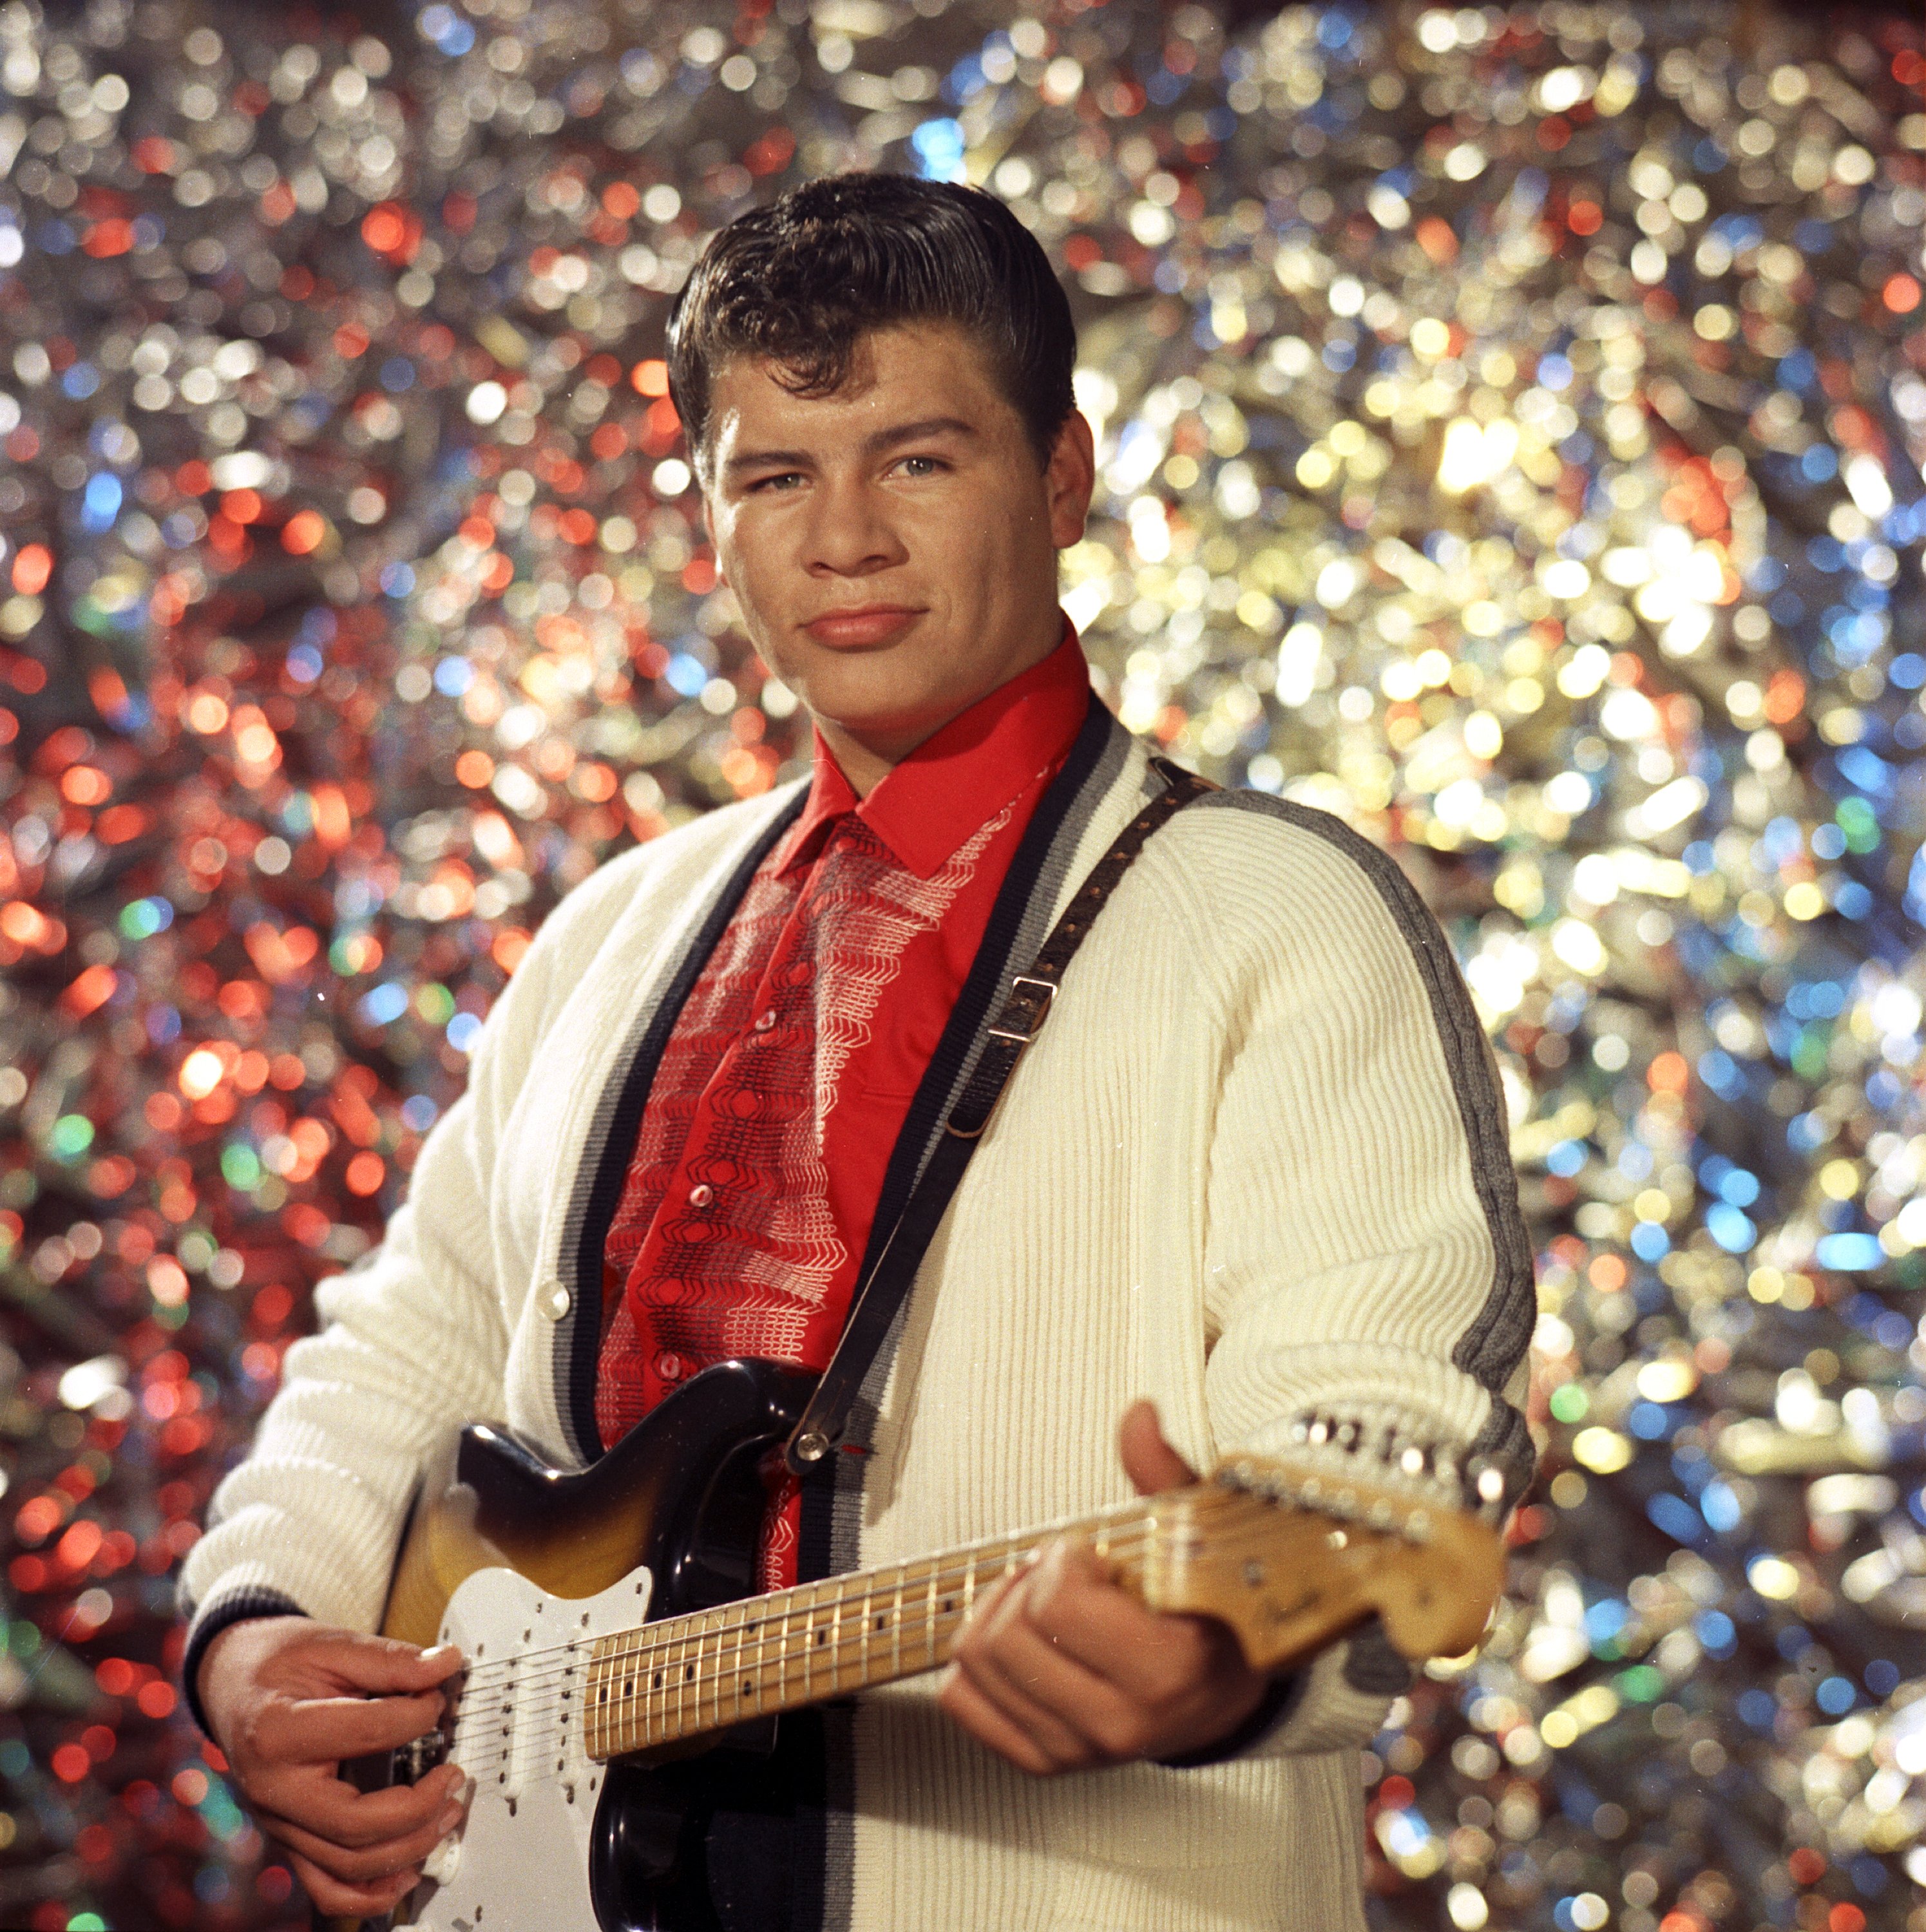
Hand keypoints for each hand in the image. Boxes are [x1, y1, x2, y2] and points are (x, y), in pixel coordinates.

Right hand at [198, 1615, 470, 1917]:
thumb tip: (444, 1665)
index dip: (417, 1714)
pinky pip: (327, 1889)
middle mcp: (273, 1790)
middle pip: (356, 1824)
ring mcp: (279, 1823)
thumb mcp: (332, 1645)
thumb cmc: (277, 1664)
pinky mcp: (289, 1839)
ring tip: (447, 1813)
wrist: (232, 1682)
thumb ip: (391, 1660)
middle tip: (454, 1776)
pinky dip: (369, 1894)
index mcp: (278, 1732)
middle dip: (420, 1806)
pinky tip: (408, 1872)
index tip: (439, 1696)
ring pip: (348, 1864)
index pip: (366, 1733)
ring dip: (409, 1848)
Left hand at [938, 1401, 1269, 1774]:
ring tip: (1043, 1602)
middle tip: (1062, 1573)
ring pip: (976, 1664)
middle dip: (1027, 1584)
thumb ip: (1163, 1473)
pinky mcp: (1046, 1759)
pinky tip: (1020, 1639)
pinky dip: (976, 1664)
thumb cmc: (1207, 1609)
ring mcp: (1080, 1749)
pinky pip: (963, 1702)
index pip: (1060, 1605)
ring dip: (999, 1615)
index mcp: (1166, 1668)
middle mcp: (1121, 1721)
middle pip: (1008, 1634)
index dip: (1064, 1561)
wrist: (1222, 1690)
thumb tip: (1137, 1417)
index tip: (1089, 1554)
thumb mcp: (1196, 1533)